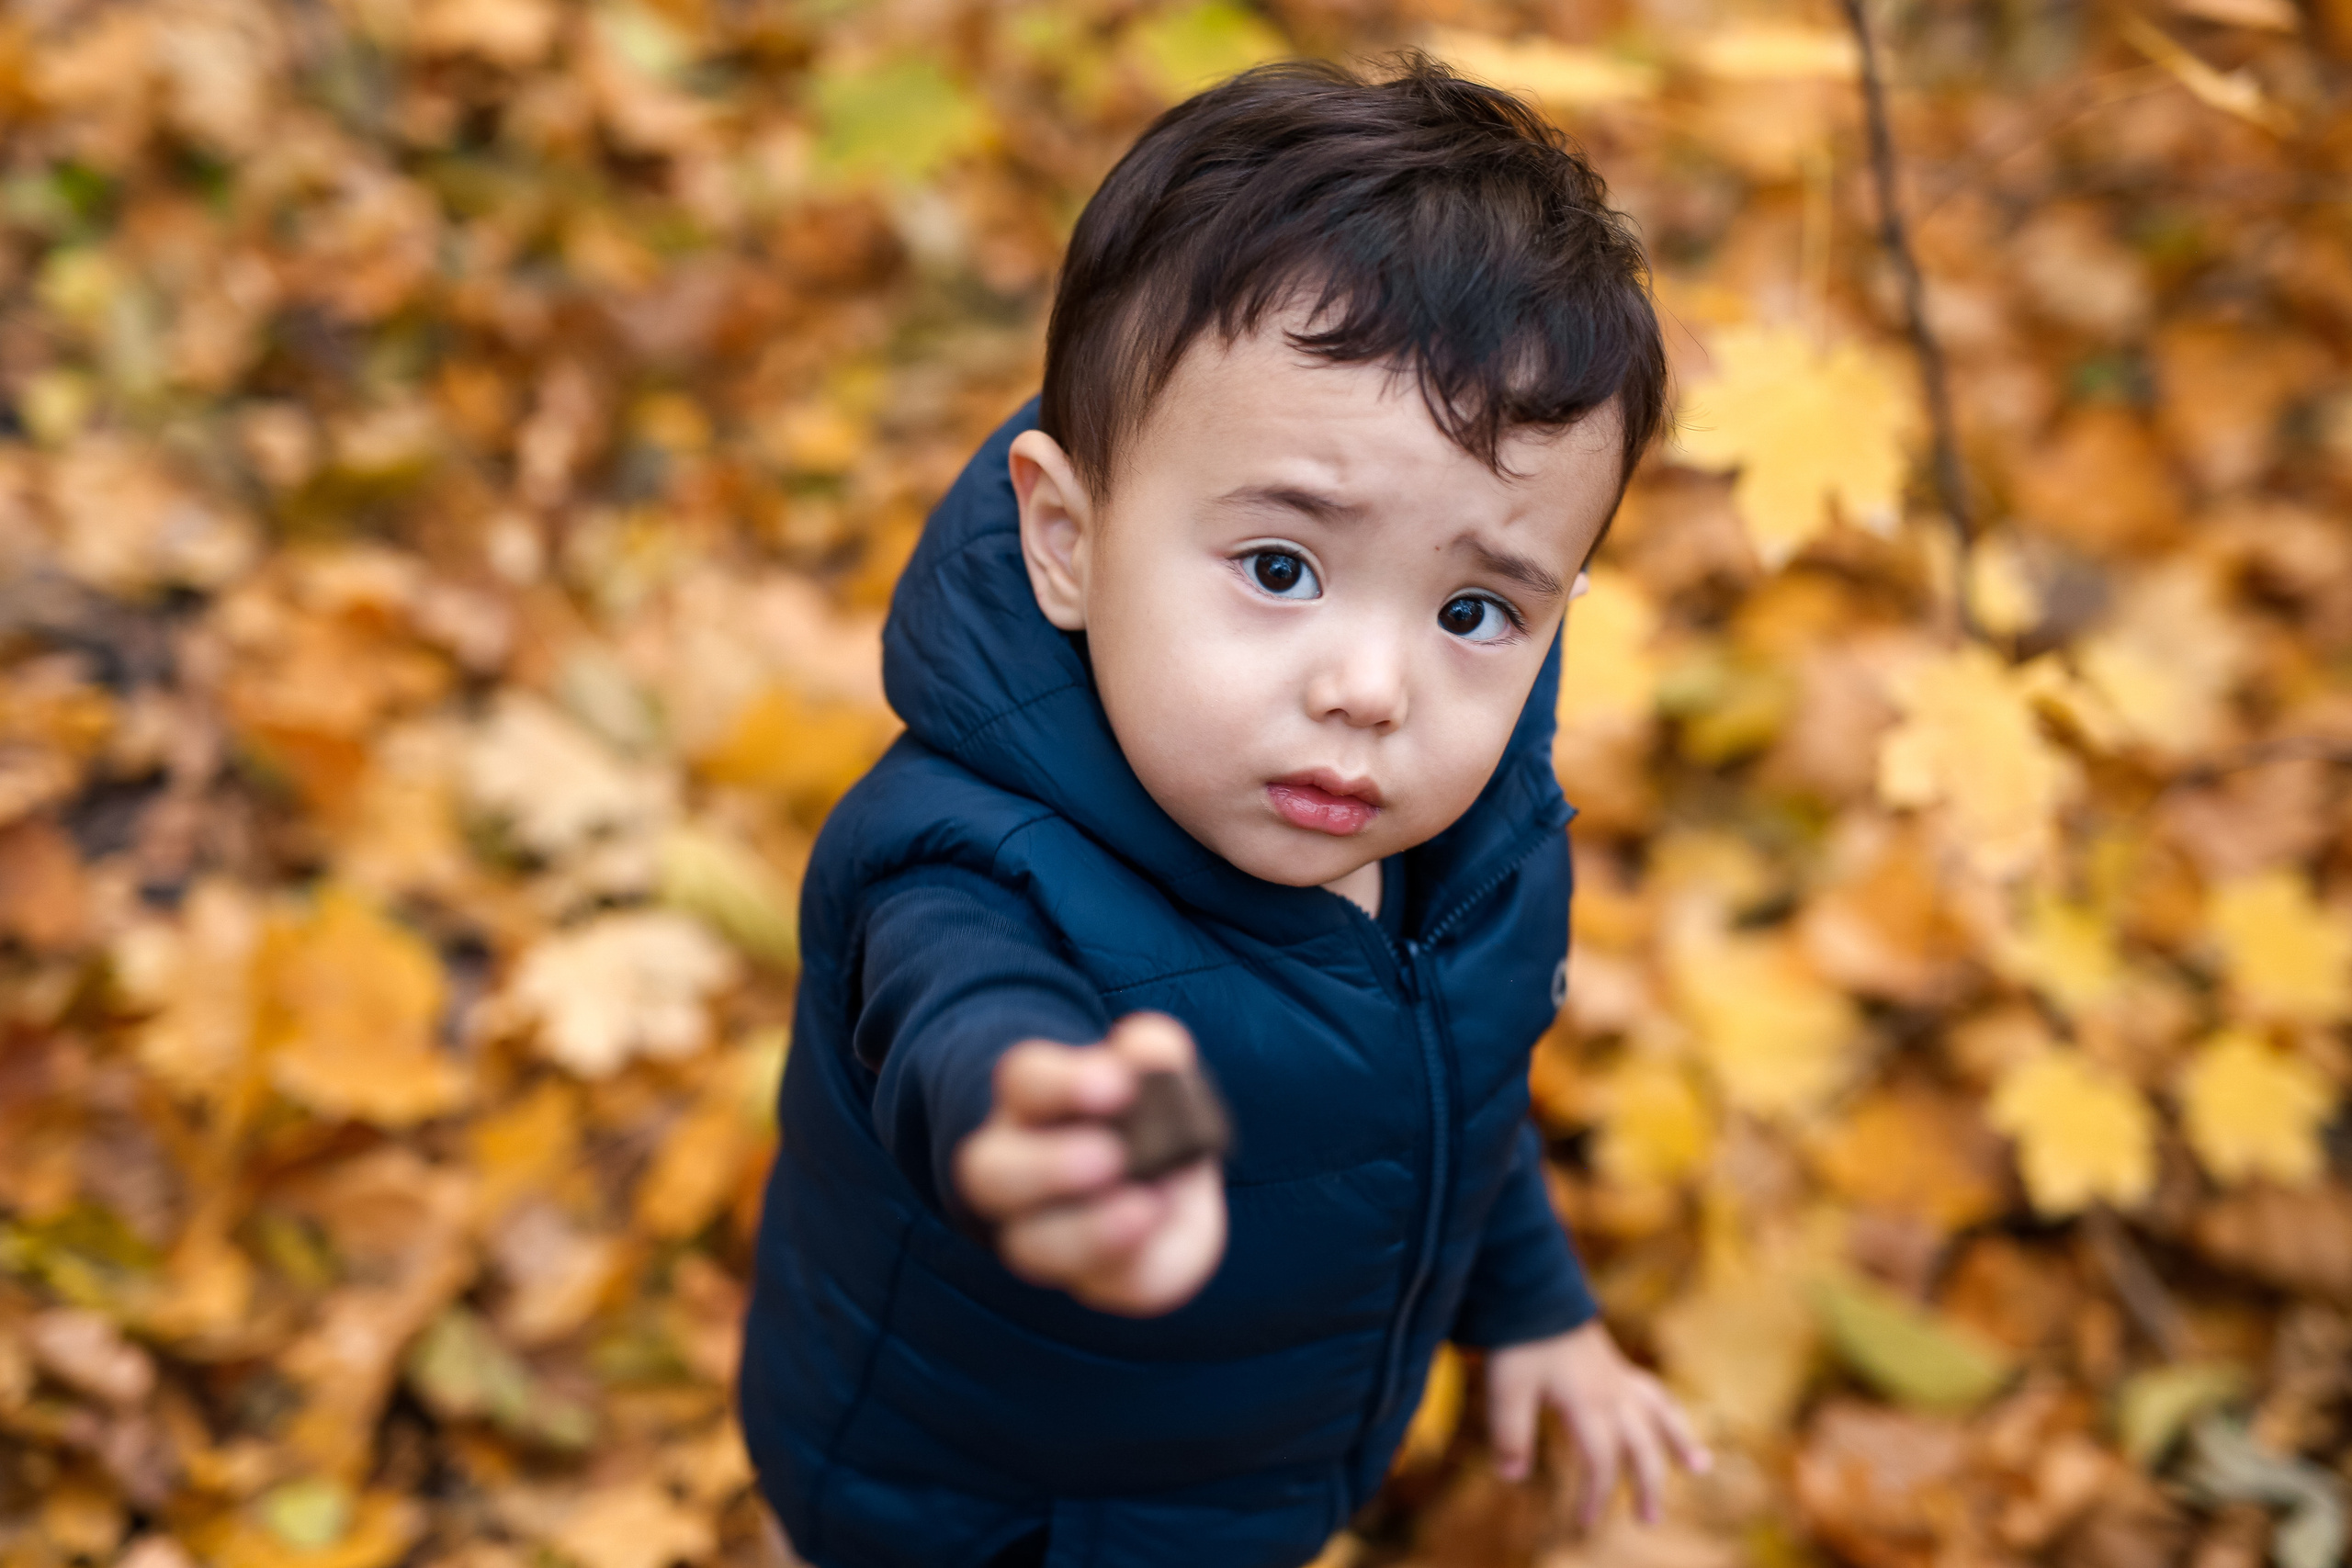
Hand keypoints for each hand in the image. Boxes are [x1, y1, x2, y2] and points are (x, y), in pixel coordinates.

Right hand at [952, 1012, 1227, 1316]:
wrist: (1164, 1178)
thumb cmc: (1151, 1111)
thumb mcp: (1161, 1070)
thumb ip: (1155, 1051)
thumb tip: (1147, 1055)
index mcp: (1031, 1099)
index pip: (1024, 1081)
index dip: (1063, 1083)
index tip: (1118, 1086)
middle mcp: (1018, 1169)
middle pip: (988, 1173)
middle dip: (1047, 1167)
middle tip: (1110, 1157)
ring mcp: (1045, 1233)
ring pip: (1029, 1247)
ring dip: (1086, 1233)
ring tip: (1142, 1211)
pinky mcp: (1095, 1278)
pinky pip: (1107, 1284)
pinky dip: (1137, 1265)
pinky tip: (1164, 1235)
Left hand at [1487, 1319, 1710, 1526]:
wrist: (1533, 1288)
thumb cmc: (1519, 1339)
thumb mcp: (1505, 1388)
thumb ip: (1510, 1434)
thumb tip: (1513, 1477)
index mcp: (1589, 1403)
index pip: (1601, 1461)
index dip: (1596, 1496)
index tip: (1586, 1525)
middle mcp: (1612, 1393)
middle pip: (1641, 1446)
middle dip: (1647, 1484)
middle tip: (1648, 1520)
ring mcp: (1618, 1377)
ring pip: (1660, 1415)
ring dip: (1679, 1443)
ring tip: (1700, 1467)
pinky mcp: (1615, 1364)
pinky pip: (1653, 1391)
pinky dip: (1667, 1410)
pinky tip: (1671, 1421)